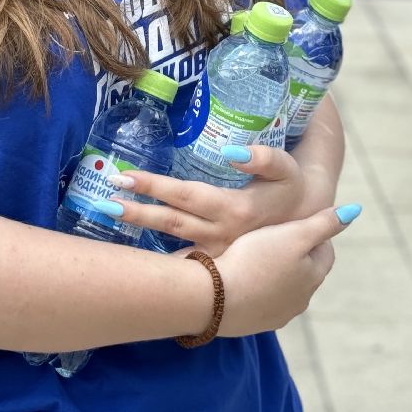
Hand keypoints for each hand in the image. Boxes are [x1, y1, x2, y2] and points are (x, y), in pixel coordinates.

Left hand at [109, 145, 309, 254]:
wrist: (308, 222)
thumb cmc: (291, 186)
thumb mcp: (286, 167)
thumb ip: (262, 157)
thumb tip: (231, 151)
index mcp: (235, 210)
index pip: (185, 195)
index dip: (154, 186)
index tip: (124, 177)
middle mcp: (222, 234)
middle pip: (170, 222)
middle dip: (135, 211)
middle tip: (103, 200)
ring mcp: (218, 251)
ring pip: (173, 241)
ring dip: (140, 228)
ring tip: (108, 214)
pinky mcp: (218, 260)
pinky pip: (182, 258)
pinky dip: (156, 255)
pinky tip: (132, 250)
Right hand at [213, 203, 359, 336]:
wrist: (214, 298)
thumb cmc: (255, 260)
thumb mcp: (293, 234)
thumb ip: (324, 223)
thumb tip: (355, 210)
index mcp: (313, 276)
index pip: (325, 251)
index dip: (313, 234)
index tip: (294, 222)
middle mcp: (300, 300)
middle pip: (305, 271)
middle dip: (295, 254)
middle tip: (274, 236)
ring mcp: (277, 314)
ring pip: (282, 287)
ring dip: (275, 272)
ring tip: (253, 254)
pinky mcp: (253, 322)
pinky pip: (261, 300)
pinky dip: (256, 288)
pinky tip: (239, 275)